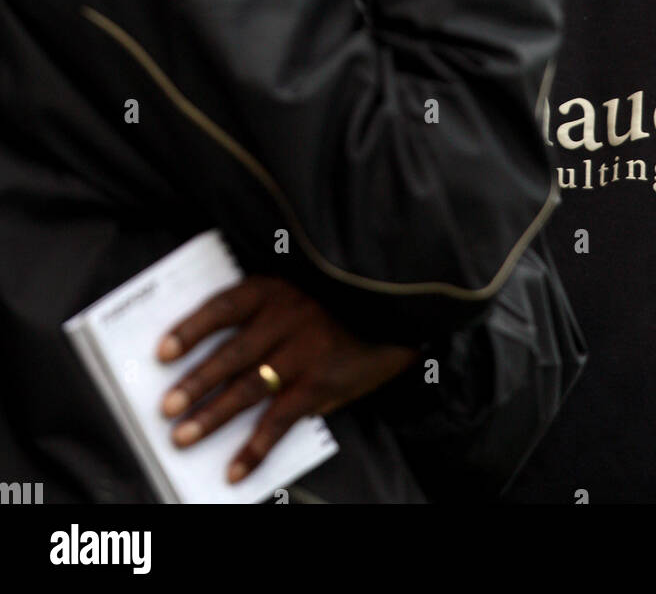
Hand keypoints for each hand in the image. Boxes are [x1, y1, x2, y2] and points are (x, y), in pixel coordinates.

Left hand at [155, 276, 418, 483]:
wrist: (390, 318)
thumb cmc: (328, 311)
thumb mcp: (292, 299)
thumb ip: (256, 321)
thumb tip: (200, 362)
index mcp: (274, 290)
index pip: (223, 306)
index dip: (191, 329)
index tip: (161, 353)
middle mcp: (288, 315)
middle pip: (232, 353)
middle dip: (195, 382)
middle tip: (165, 408)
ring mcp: (306, 349)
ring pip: (250, 387)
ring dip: (212, 415)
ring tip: (184, 436)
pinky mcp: (322, 383)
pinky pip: (280, 419)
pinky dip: (255, 447)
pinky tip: (234, 468)